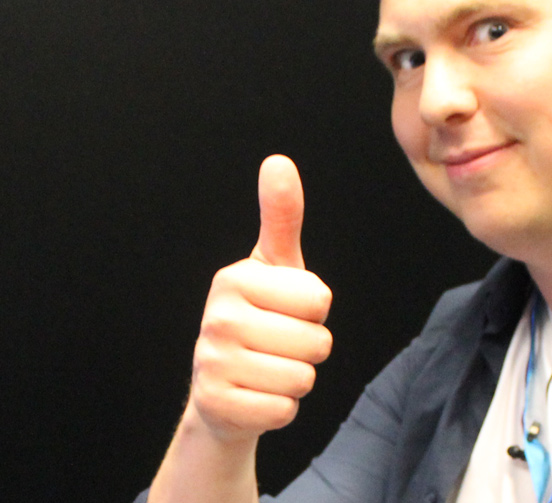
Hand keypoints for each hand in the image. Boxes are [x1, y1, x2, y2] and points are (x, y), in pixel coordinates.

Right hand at [188, 155, 332, 442]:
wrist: (223, 388)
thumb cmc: (262, 317)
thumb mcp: (276, 266)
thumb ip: (281, 216)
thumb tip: (278, 162)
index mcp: (235, 279)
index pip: (319, 299)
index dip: (315, 310)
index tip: (287, 310)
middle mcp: (217, 318)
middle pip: (316, 342)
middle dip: (310, 347)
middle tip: (279, 343)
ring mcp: (211, 364)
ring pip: (303, 377)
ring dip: (297, 378)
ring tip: (269, 367)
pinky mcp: (215, 406)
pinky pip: (285, 410)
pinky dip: (281, 408)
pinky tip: (258, 394)